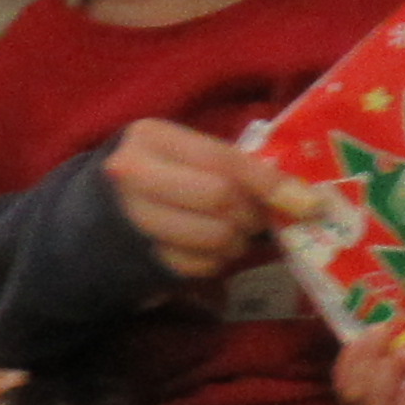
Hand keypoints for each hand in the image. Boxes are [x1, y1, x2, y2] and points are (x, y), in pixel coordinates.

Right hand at [103, 121, 298, 282]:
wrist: (95, 214)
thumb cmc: (158, 175)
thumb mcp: (186, 155)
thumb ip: (234, 165)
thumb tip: (301, 196)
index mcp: (152, 138)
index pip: (223, 161)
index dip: (270, 183)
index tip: (309, 201)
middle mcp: (134, 176)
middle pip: (221, 199)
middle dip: (252, 213)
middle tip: (258, 216)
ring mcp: (133, 219)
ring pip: (215, 237)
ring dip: (238, 241)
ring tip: (233, 233)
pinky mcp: (139, 257)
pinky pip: (201, 266)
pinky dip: (219, 261)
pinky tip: (209, 249)